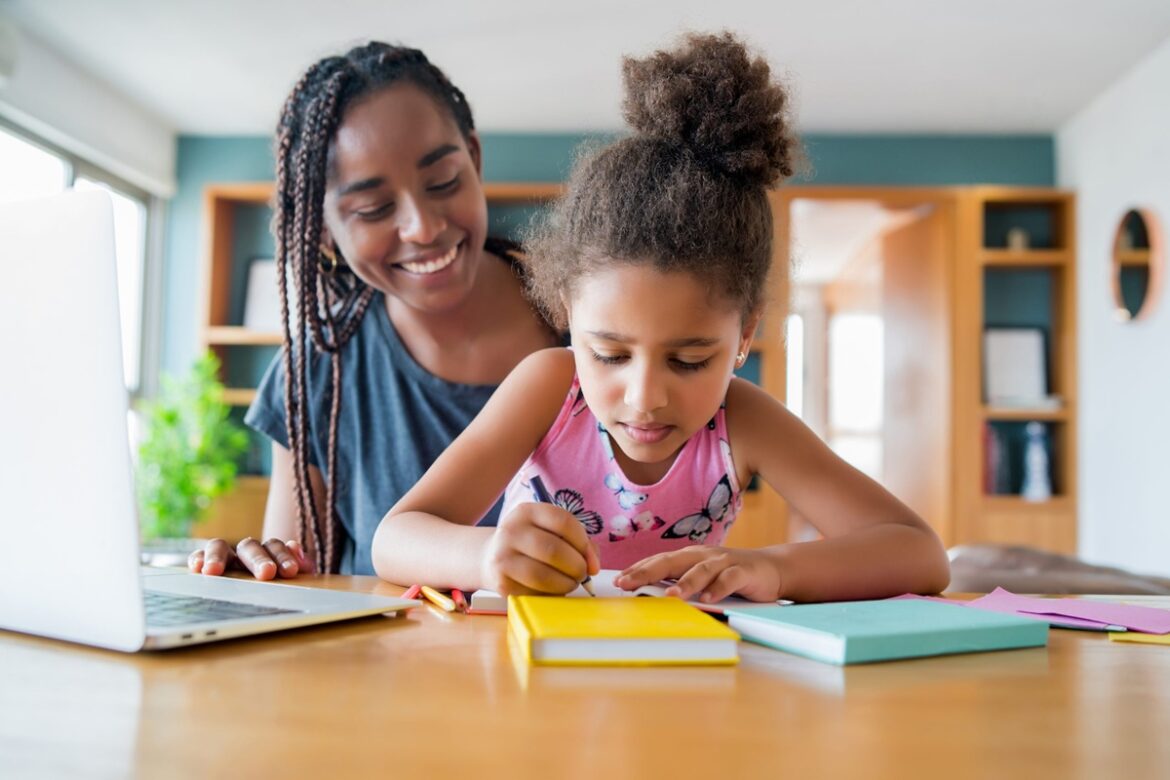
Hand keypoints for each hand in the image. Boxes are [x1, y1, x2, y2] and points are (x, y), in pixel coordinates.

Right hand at [188, 537, 312, 579]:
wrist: (258, 603)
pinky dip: (197, 558)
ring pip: (219, 546)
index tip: (291, 571)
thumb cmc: (278, 590)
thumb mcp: (295, 582)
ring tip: (213, 571)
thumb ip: (301, 567)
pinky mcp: (204, 566)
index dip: (283, 556)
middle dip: (257, 559)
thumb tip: (299, 552)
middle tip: (266, 573)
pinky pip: (198, 557)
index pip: (274, 547)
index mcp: (267, 553)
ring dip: (217, 556)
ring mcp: (224, 558)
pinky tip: (197, 568)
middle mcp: (244, 553)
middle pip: (249, 546)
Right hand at [480, 503, 599, 594]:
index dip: (583, 542)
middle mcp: (511, 531)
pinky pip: (534, 593)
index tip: (590, 557)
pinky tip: (553, 589)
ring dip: (566, 584)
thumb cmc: (530, 544)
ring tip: (570, 583)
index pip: (563, 521)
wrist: (491, 558)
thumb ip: (578, 542)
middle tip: (582, 573)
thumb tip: (593, 565)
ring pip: (543, 576)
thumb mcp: (550, 531)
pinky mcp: (501, 583)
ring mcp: (503, 557)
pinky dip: (551, 595)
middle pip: (554, 550)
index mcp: (527, 511)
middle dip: (577, 567)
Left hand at [616, 546, 782, 602]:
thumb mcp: (701, 579)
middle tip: (628, 584)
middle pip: (672, 561)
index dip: (638, 570)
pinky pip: (729, 579)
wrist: (771, 568)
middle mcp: (703, 556)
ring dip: (685, 583)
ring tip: (670, 597)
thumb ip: (680, 584)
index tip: (618, 581)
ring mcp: (724, 562)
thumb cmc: (729, 575)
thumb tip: (648, 597)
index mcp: (688, 557)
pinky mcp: (744, 572)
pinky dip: (718, 589)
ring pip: (701, 570)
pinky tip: (708, 600)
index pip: (658, 561)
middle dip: (648, 572)